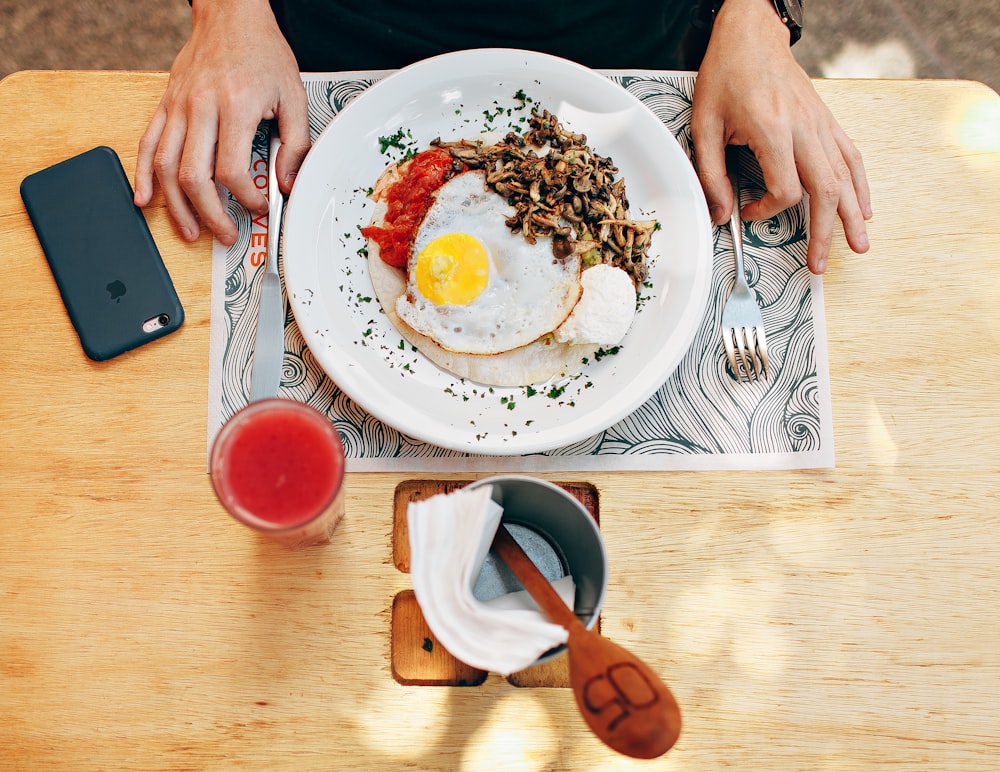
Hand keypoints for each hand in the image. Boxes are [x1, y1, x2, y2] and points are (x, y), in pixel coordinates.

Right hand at [134, 0, 310, 245]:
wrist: (231, 15)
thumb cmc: (262, 52)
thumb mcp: (294, 95)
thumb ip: (295, 143)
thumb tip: (286, 183)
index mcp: (236, 105)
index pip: (232, 169)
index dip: (246, 197)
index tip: (258, 207)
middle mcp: (201, 107)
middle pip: (195, 175)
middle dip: (210, 214)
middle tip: (226, 234)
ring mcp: (178, 106)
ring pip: (166, 166)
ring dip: (176, 206)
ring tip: (191, 231)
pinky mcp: (165, 104)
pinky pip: (147, 143)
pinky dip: (143, 175)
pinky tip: (144, 199)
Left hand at [692, 0, 871, 273]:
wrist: (751, 36)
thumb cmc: (726, 76)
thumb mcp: (704, 126)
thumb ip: (711, 174)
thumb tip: (720, 214)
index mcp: (774, 131)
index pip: (785, 189)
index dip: (766, 210)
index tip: (747, 213)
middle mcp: (805, 129)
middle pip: (825, 190)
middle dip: (825, 232)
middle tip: (819, 264)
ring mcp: (821, 124)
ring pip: (845, 177)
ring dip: (851, 215)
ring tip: (858, 246)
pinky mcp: (826, 121)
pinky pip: (851, 157)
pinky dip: (859, 185)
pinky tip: (862, 208)